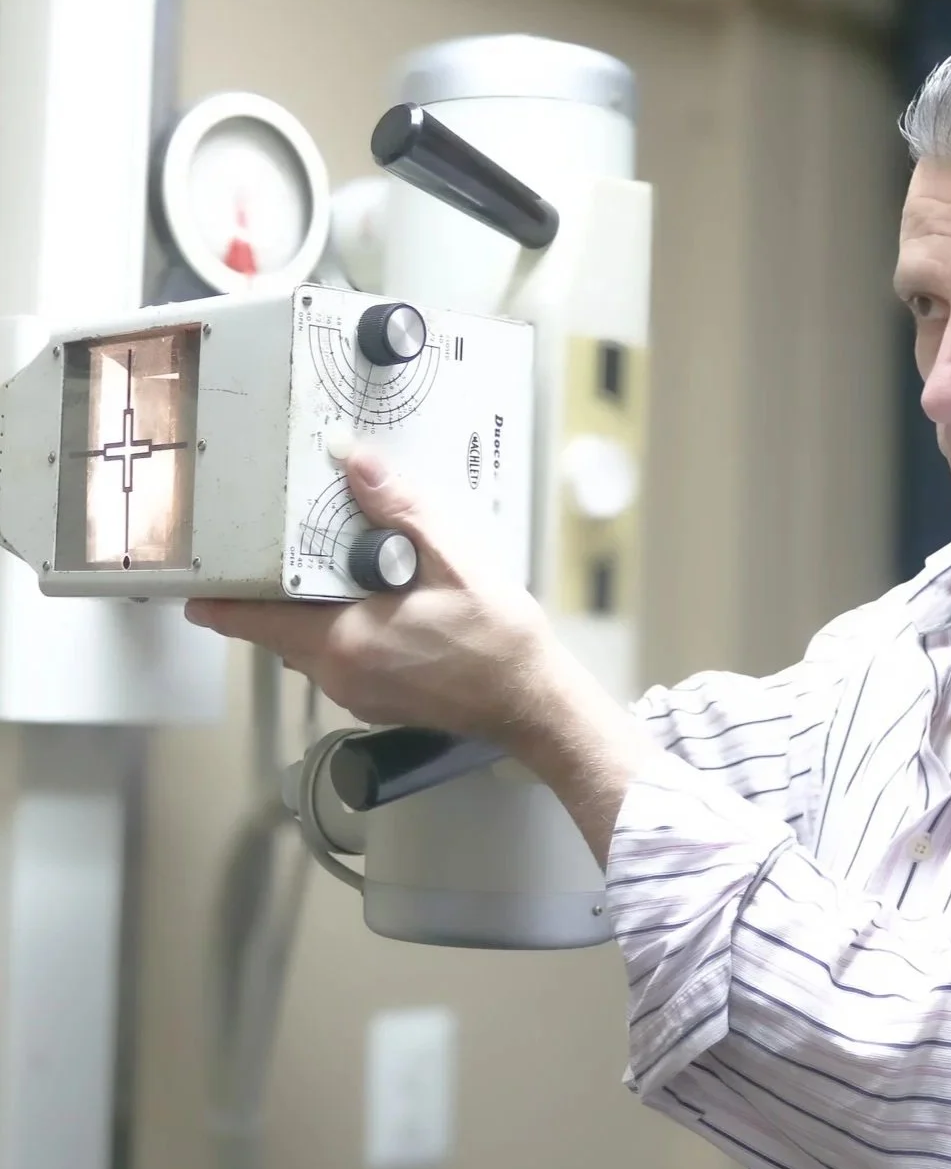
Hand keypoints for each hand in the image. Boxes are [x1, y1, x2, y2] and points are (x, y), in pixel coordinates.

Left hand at [185, 446, 652, 861]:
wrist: (534, 703)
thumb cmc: (500, 643)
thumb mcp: (456, 563)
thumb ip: (402, 512)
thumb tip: (356, 464)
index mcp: (342, 641)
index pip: (248, 617)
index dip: (217, 590)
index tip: (197, 563)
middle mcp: (336, 674)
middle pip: (274, 623)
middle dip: (275, 581)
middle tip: (283, 535)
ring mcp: (352, 692)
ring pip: (305, 640)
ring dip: (311, 603)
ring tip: (337, 560)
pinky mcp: (372, 699)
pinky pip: (336, 654)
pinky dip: (342, 624)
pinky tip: (378, 598)